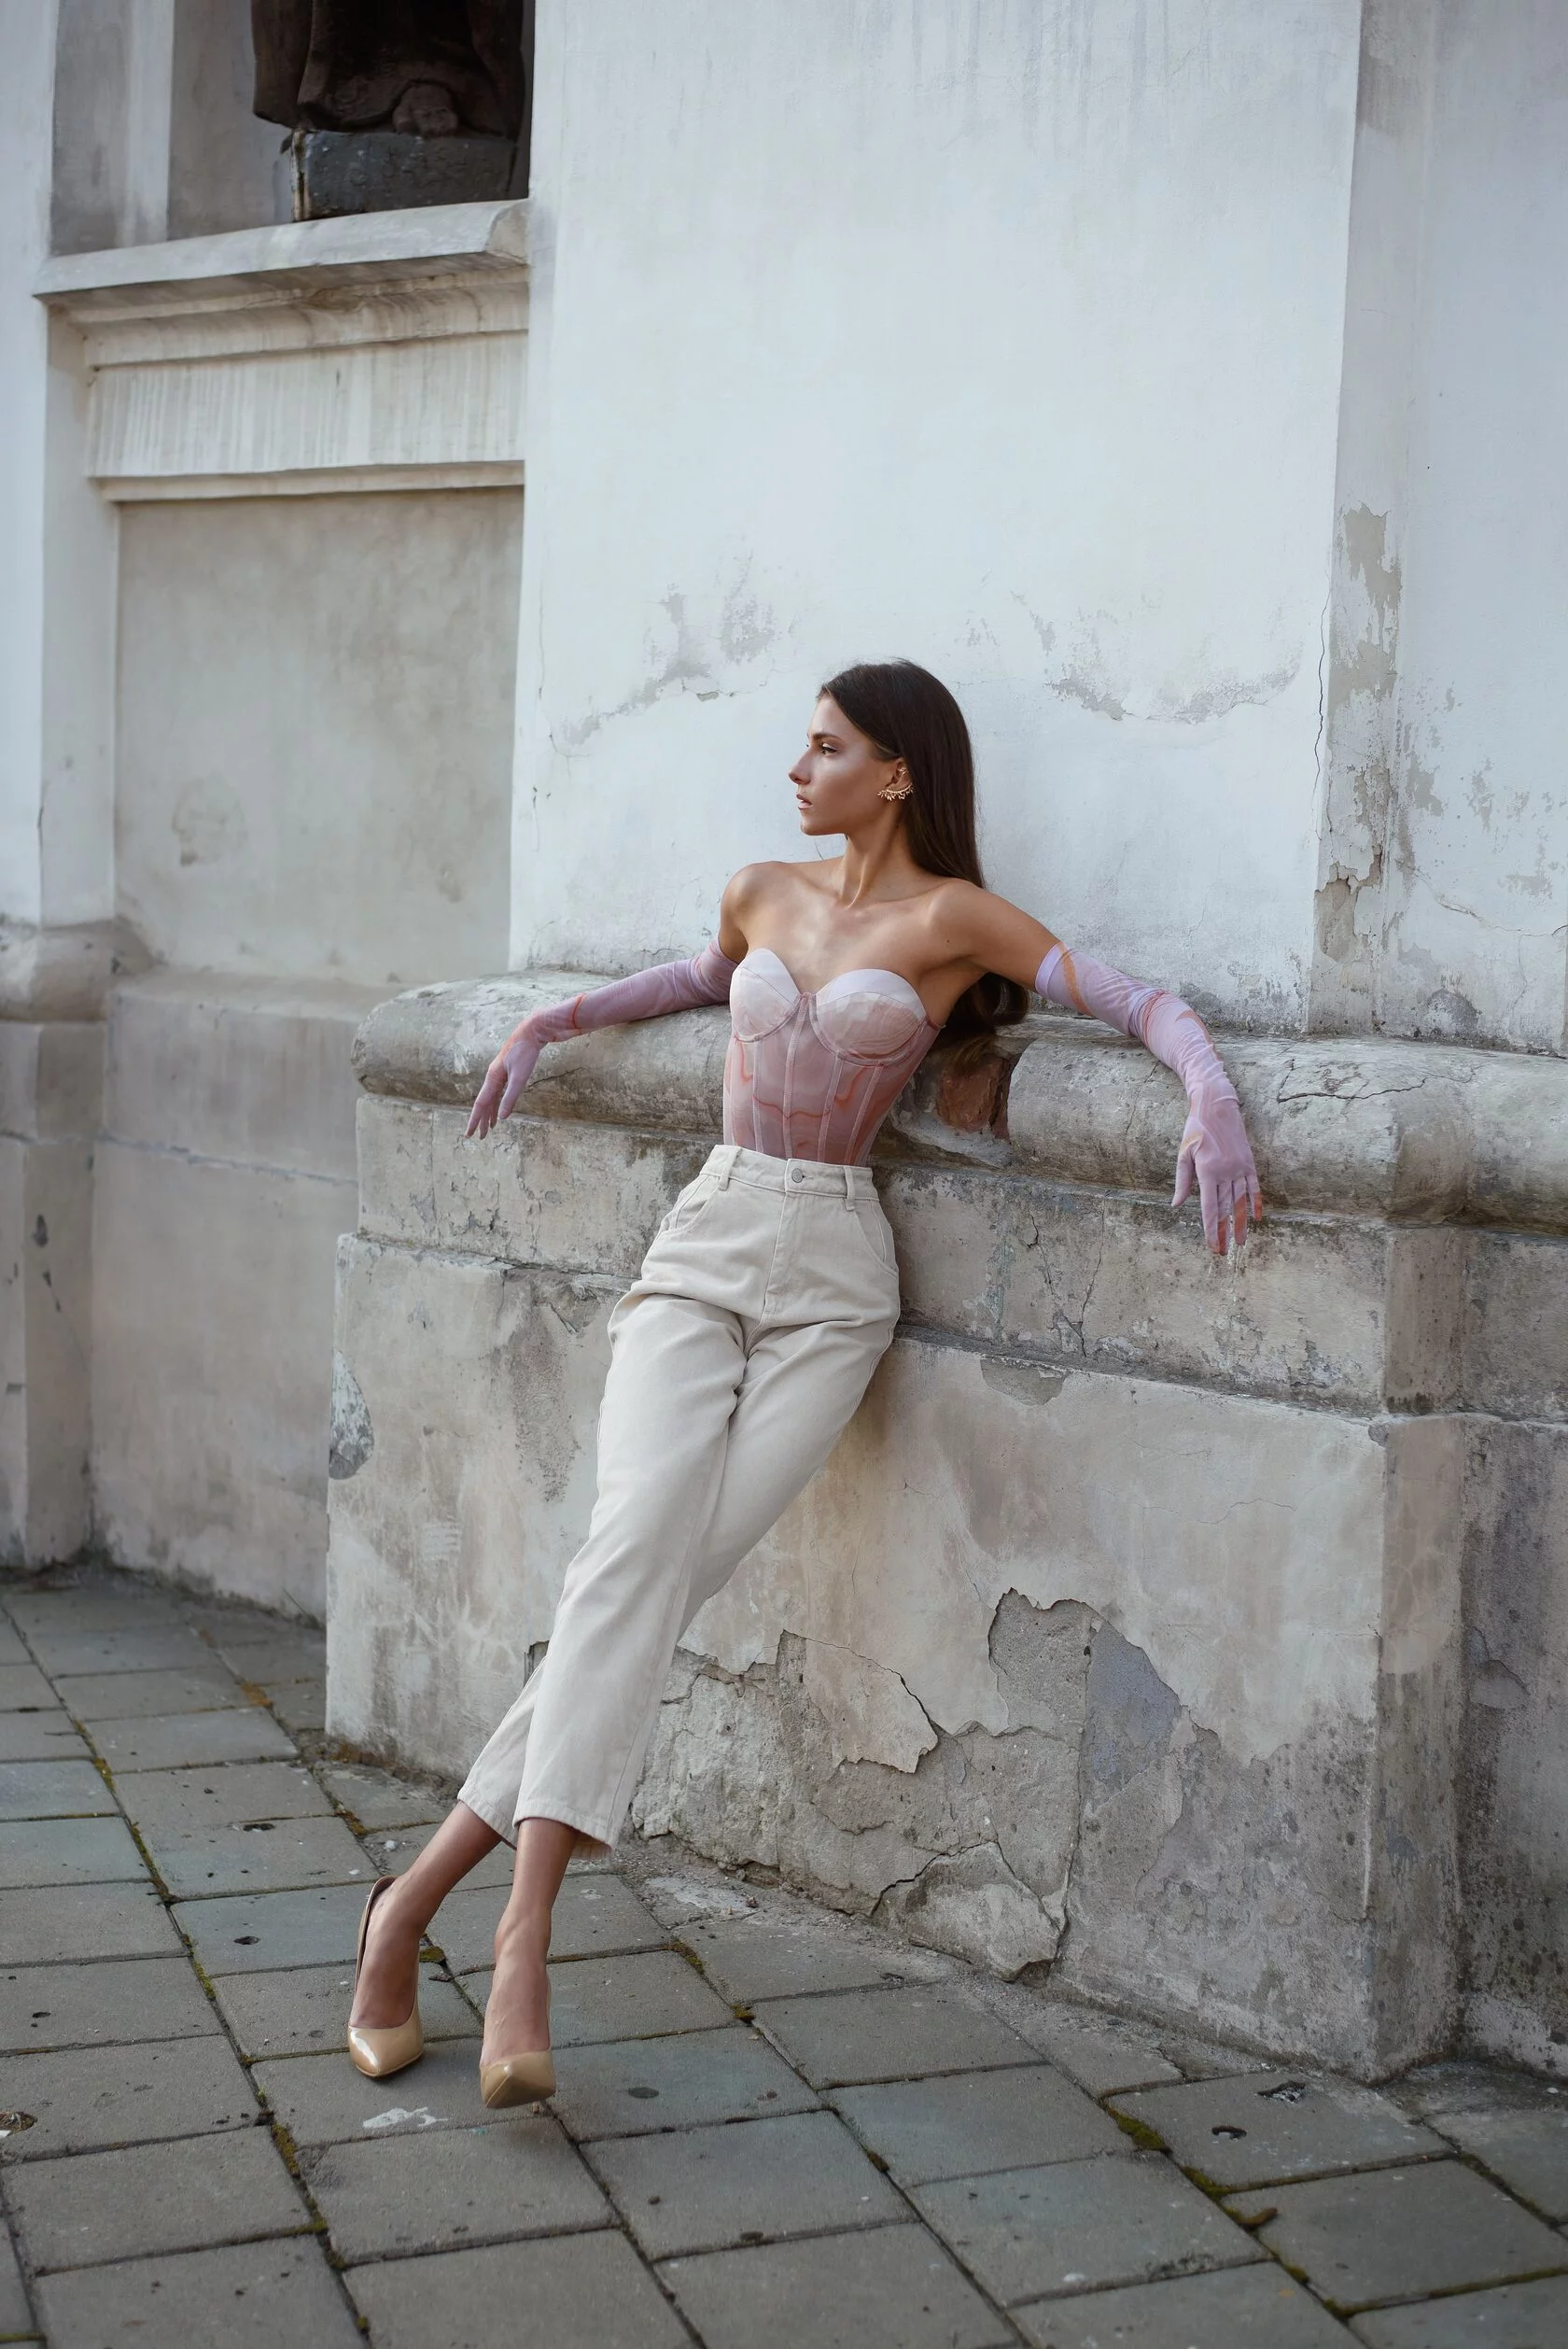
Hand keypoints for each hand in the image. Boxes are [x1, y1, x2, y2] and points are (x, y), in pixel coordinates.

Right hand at [465, 1029, 540, 1139]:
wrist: (531, 1032)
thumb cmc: (525, 1053)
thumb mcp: (520, 1077)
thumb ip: (511, 1097)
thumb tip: (502, 1117)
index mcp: (492, 1078)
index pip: (480, 1104)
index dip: (474, 1120)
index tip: (469, 1134)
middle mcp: (492, 1077)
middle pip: (484, 1103)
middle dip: (481, 1120)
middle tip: (479, 1137)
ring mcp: (499, 1074)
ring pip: (491, 1099)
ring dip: (490, 1114)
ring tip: (489, 1128)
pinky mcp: (507, 1072)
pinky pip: (498, 1093)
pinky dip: (498, 1104)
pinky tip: (499, 1111)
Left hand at [1172, 1085, 1262, 1254]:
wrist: (1217, 1105)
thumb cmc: (1196, 1129)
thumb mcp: (1184, 1153)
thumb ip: (1183, 1181)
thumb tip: (1177, 1205)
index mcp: (1207, 1171)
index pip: (1210, 1208)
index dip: (1211, 1229)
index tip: (1212, 1246)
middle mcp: (1226, 1171)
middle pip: (1226, 1209)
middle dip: (1224, 1232)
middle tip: (1223, 1252)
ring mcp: (1240, 1167)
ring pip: (1240, 1202)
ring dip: (1240, 1223)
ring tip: (1240, 1242)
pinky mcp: (1249, 1162)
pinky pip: (1254, 1187)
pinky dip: (1256, 1203)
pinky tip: (1257, 1218)